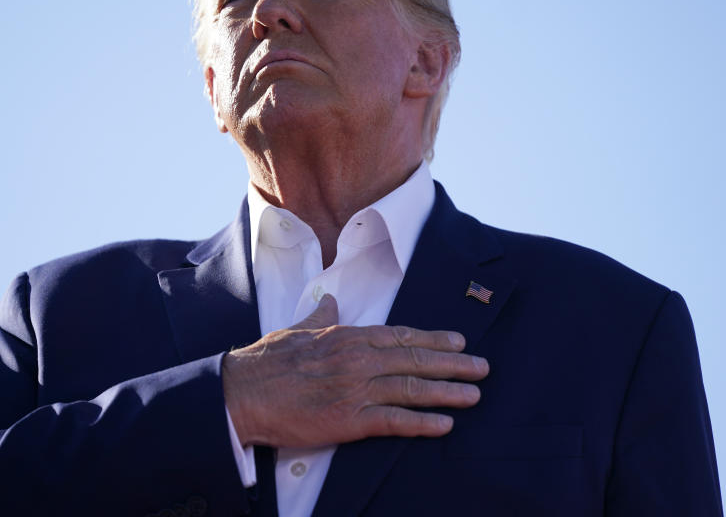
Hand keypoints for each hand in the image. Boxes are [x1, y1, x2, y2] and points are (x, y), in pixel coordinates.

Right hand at [222, 294, 488, 447]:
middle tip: (482, 367)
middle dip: (453, 363)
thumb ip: (320, 315)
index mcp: (347, 335)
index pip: (400, 335)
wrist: (244, 393)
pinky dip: (422, 423)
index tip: (458, 341)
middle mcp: (358, 359)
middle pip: (415, 359)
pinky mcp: (349, 420)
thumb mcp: (297, 328)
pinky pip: (394, 421)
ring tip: (474, 394)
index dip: (433, 338)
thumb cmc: (268, 361)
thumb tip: (329, 299)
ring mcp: (356, 389)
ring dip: (447, 392)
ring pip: (412, 388)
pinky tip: (444, 425)